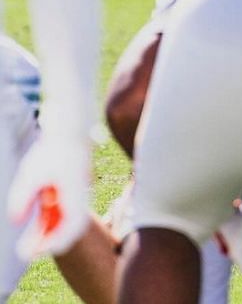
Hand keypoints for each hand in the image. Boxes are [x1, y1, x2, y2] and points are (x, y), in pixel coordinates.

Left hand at [8, 132, 92, 259]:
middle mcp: (79, 201)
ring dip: (48, 237)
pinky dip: (49, 227)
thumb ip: (22, 198)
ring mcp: (75, 199)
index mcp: (76, 197)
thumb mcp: (31, 174)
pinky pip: (61, 217)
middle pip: (69, 231)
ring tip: (26, 246)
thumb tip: (16, 222)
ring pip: (65, 226)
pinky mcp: (69, 196)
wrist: (68, 135)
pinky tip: (35, 231)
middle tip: (25, 253)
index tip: (34, 251)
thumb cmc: (52, 153)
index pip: (71, 228)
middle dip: (49, 245)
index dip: (54, 243)